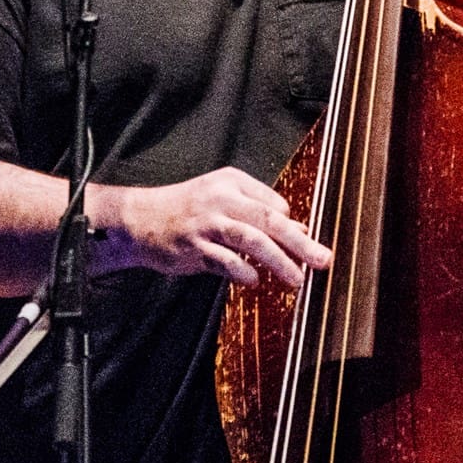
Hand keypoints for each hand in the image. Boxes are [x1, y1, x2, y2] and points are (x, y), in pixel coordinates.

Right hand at [104, 167, 330, 285]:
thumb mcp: (224, 203)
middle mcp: (221, 198)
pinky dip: (243, 271)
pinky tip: (254, 281)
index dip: (293, 227)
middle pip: (269, 220)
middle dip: (300, 243)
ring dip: (278, 261)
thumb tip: (301, 231)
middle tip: (323, 260)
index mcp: (232, 182)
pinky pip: (225, 260)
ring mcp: (206, 222)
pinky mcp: (193, 245)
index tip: (306, 247)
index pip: (274, 204)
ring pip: (251, 240)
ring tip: (297, 279)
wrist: (140, 219)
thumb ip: (258, 215)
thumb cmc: (188, 212)